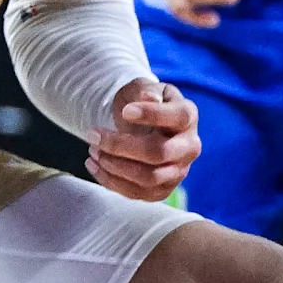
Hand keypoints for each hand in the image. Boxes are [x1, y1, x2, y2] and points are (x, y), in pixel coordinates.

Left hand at [83, 77, 197, 200]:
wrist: (143, 124)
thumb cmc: (143, 102)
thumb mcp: (142, 88)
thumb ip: (145, 91)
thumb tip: (148, 98)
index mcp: (188, 116)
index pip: (177, 117)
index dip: (152, 115)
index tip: (125, 111)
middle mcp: (189, 147)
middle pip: (159, 153)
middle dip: (120, 146)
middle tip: (93, 135)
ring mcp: (178, 171)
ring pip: (148, 178)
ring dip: (114, 166)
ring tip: (92, 151)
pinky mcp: (162, 190)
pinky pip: (137, 193)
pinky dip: (111, 181)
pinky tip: (94, 165)